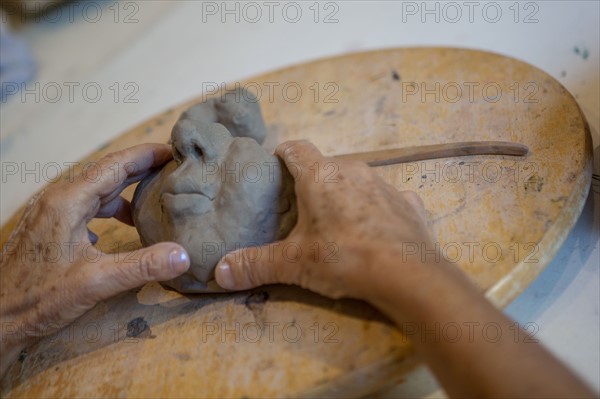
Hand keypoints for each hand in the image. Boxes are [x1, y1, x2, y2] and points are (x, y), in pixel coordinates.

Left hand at [0, 144, 189, 375]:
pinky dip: (110, 207)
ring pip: (96, 189)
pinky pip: (86, 205)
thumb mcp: (96, 282)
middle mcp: (59, 199)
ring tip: (154, 194)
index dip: (147, 154)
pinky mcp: (50, 226)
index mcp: (69, 201)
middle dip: (141, 166)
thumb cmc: (38, 298)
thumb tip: (182, 255)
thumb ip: (142, 266)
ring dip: (126, 188)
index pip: (115, 165)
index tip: (174, 150)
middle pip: (107, 172)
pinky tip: (122, 224)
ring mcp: (52, 211)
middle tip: (173, 165)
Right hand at [214, 140, 443, 301]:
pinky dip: (380, 212)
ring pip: (358, 182)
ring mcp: (386, 185)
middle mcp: (354, 171)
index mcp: (321, 176)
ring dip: (347, 197)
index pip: (295, 148)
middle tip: (303, 212)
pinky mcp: (410, 204)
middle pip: (327, 168)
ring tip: (340, 226)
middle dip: (313, 184)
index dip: (283, 155)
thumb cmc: (344, 258)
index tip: (276, 168)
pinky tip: (377, 235)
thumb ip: (256, 265)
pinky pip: (389, 201)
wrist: (408, 274)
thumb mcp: (294, 264)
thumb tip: (220, 272)